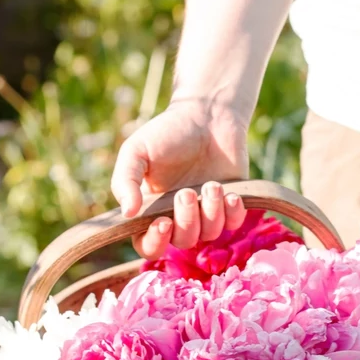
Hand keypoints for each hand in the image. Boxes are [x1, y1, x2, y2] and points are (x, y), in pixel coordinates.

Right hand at [110, 100, 249, 258]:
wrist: (207, 115)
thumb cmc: (168, 132)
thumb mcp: (137, 150)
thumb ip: (126, 180)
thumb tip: (127, 213)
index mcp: (150, 209)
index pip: (147, 245)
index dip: (155, 242)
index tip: (163, 222)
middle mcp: (178, 217)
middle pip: (182, 242)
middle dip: (187, 221)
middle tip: (186, 192)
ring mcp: (206, 213)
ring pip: (209, 234)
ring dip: (211, 212)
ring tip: (211, 184)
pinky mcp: (230, 206)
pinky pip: (233, 224)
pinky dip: (232, 212)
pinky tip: (231, 193)